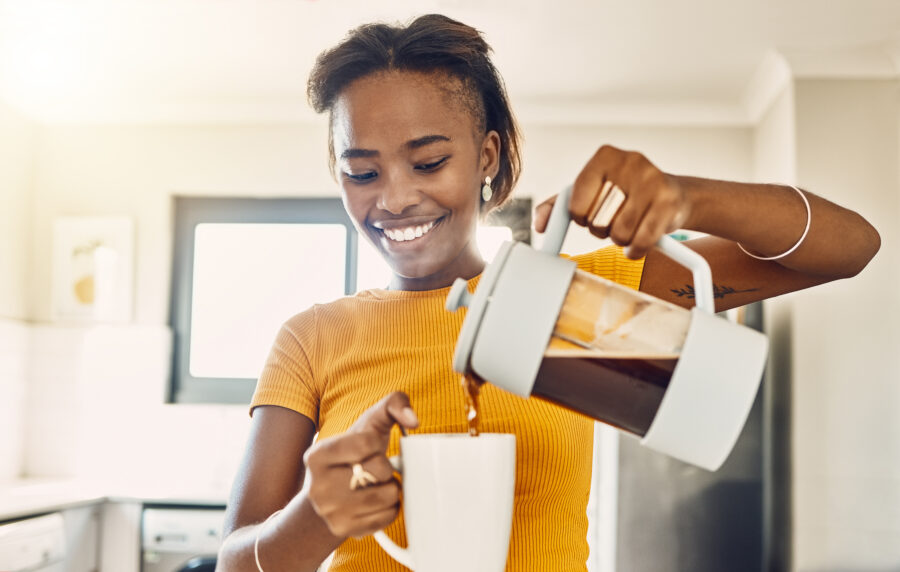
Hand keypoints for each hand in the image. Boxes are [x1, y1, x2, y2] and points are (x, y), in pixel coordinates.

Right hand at [304, 392, 418, 537]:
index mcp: (317, 455)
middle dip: (386, 466)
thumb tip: (413, 420)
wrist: (331, 494)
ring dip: (391, 486)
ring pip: (388, 494)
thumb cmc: (355, 452)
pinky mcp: (345, 529)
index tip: (371, 446)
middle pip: (379, 470)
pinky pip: (389, 515)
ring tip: (376, 483)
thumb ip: (393, 404)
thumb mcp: (369, 422)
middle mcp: (318, 486)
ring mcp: (330, 512)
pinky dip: (391, 506)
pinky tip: (377, 500)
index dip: (377, 443)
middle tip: (375, 467)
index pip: (366, 443)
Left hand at [534, 145, 690, 258]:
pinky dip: (636, 250)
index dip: (581, 217)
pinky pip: (641, 242)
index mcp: (605, 156)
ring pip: (619, 233)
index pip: (575, 203)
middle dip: (602, 229)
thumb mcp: (590, 191)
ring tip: (629, 226)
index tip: (590, 213)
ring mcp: (652, 181)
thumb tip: (540, 225)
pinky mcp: (669, 202)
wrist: (673, 195)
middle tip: (613, 221)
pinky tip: (639, 241)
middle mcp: (630, 162)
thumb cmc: (624, 193)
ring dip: (620, 240)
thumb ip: (559, 205)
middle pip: (597, 220)